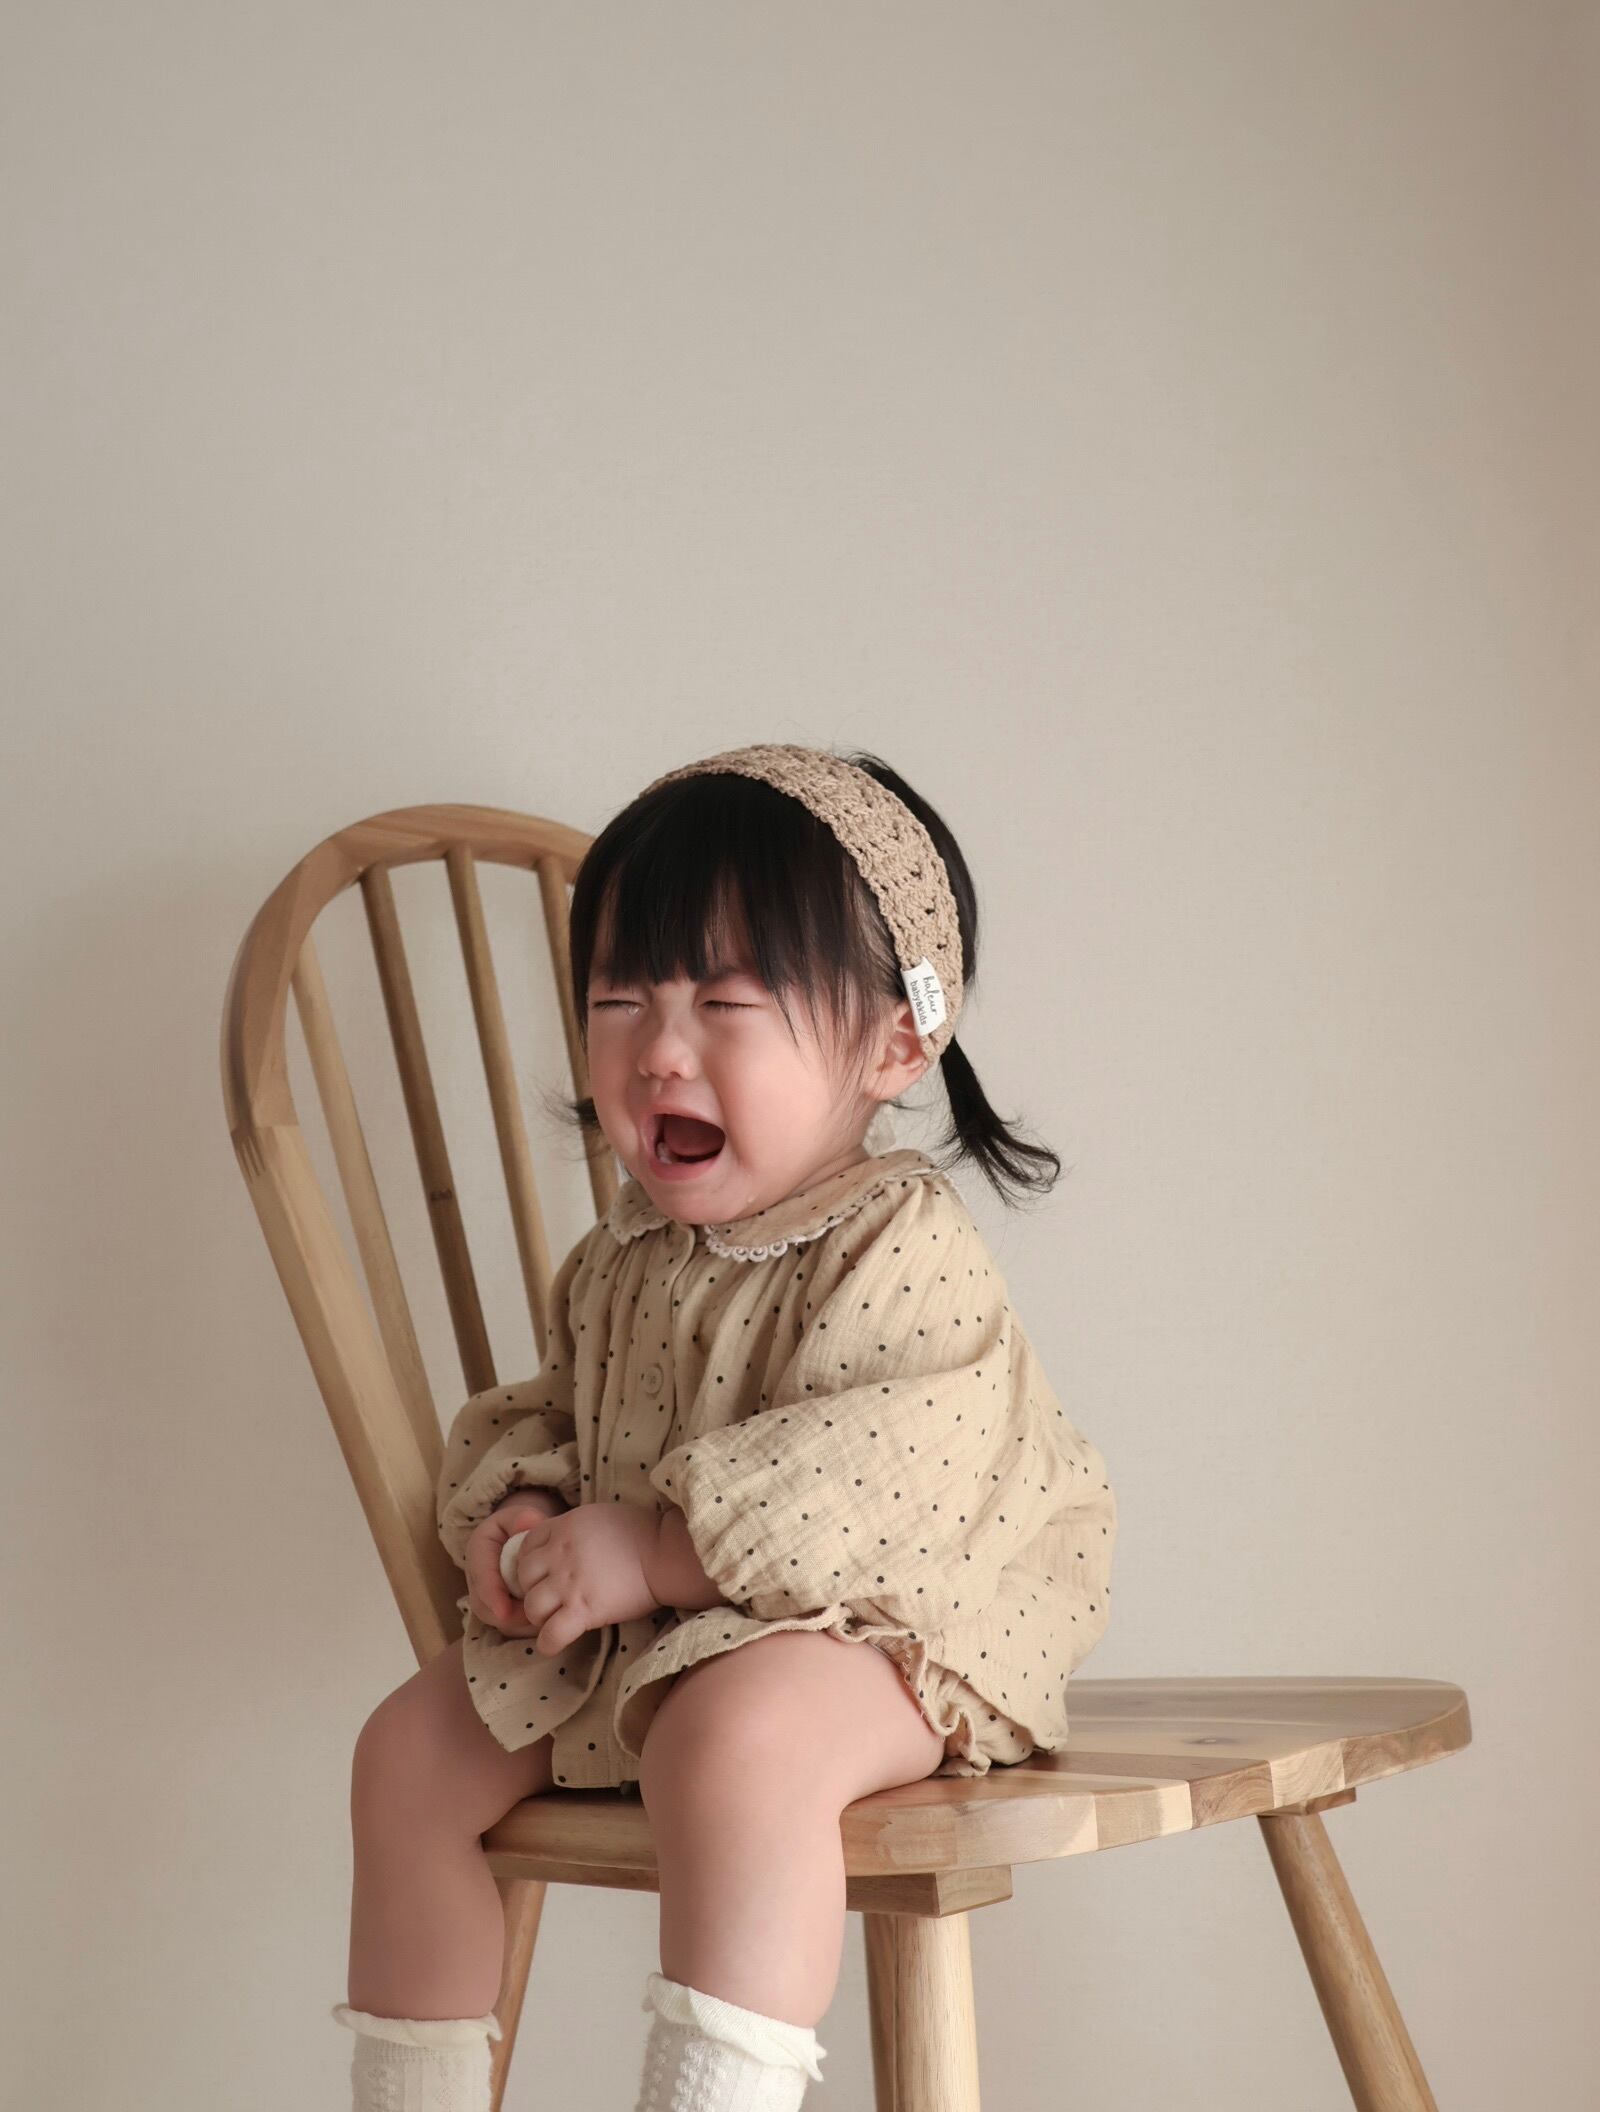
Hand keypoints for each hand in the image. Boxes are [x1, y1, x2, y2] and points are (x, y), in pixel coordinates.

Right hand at [462, 1492, 566, 1636]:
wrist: (520, 1538)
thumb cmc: (522, 1526)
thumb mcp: (519, 1516)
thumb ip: (522, 1518)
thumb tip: (527, 1525)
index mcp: (478, 1551)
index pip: (480, 1577)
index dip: (491, 1595)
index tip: (504, 1611)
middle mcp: (478, 1578)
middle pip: (484, 1607)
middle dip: (508, 1616)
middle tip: (536, 1617)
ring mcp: (487, 1596)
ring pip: (497, 1620)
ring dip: (519, 1624)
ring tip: (544, 1619)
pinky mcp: (500, 1610)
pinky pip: (510, 1626)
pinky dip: (525, 1627)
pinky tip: (545, 1620)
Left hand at [503, 1502, 663, 1655]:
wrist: (666, 1552)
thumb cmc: (642, 1532)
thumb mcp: (598, 1516)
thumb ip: (573, 1529)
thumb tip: (564, 1542)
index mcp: (564, 1526)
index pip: (525, 1546)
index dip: (528, 1562)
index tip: (541, 1574)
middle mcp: (560, 1554)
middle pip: (523, 1577)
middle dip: (531, 1589)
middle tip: (547, 1598)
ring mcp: (570, 1583)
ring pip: (532, 1607)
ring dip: (538, 1617)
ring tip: (552, 1620)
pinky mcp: (584, 1610)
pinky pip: (551, 1634)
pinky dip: (548, 1643)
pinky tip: (554, 1643)